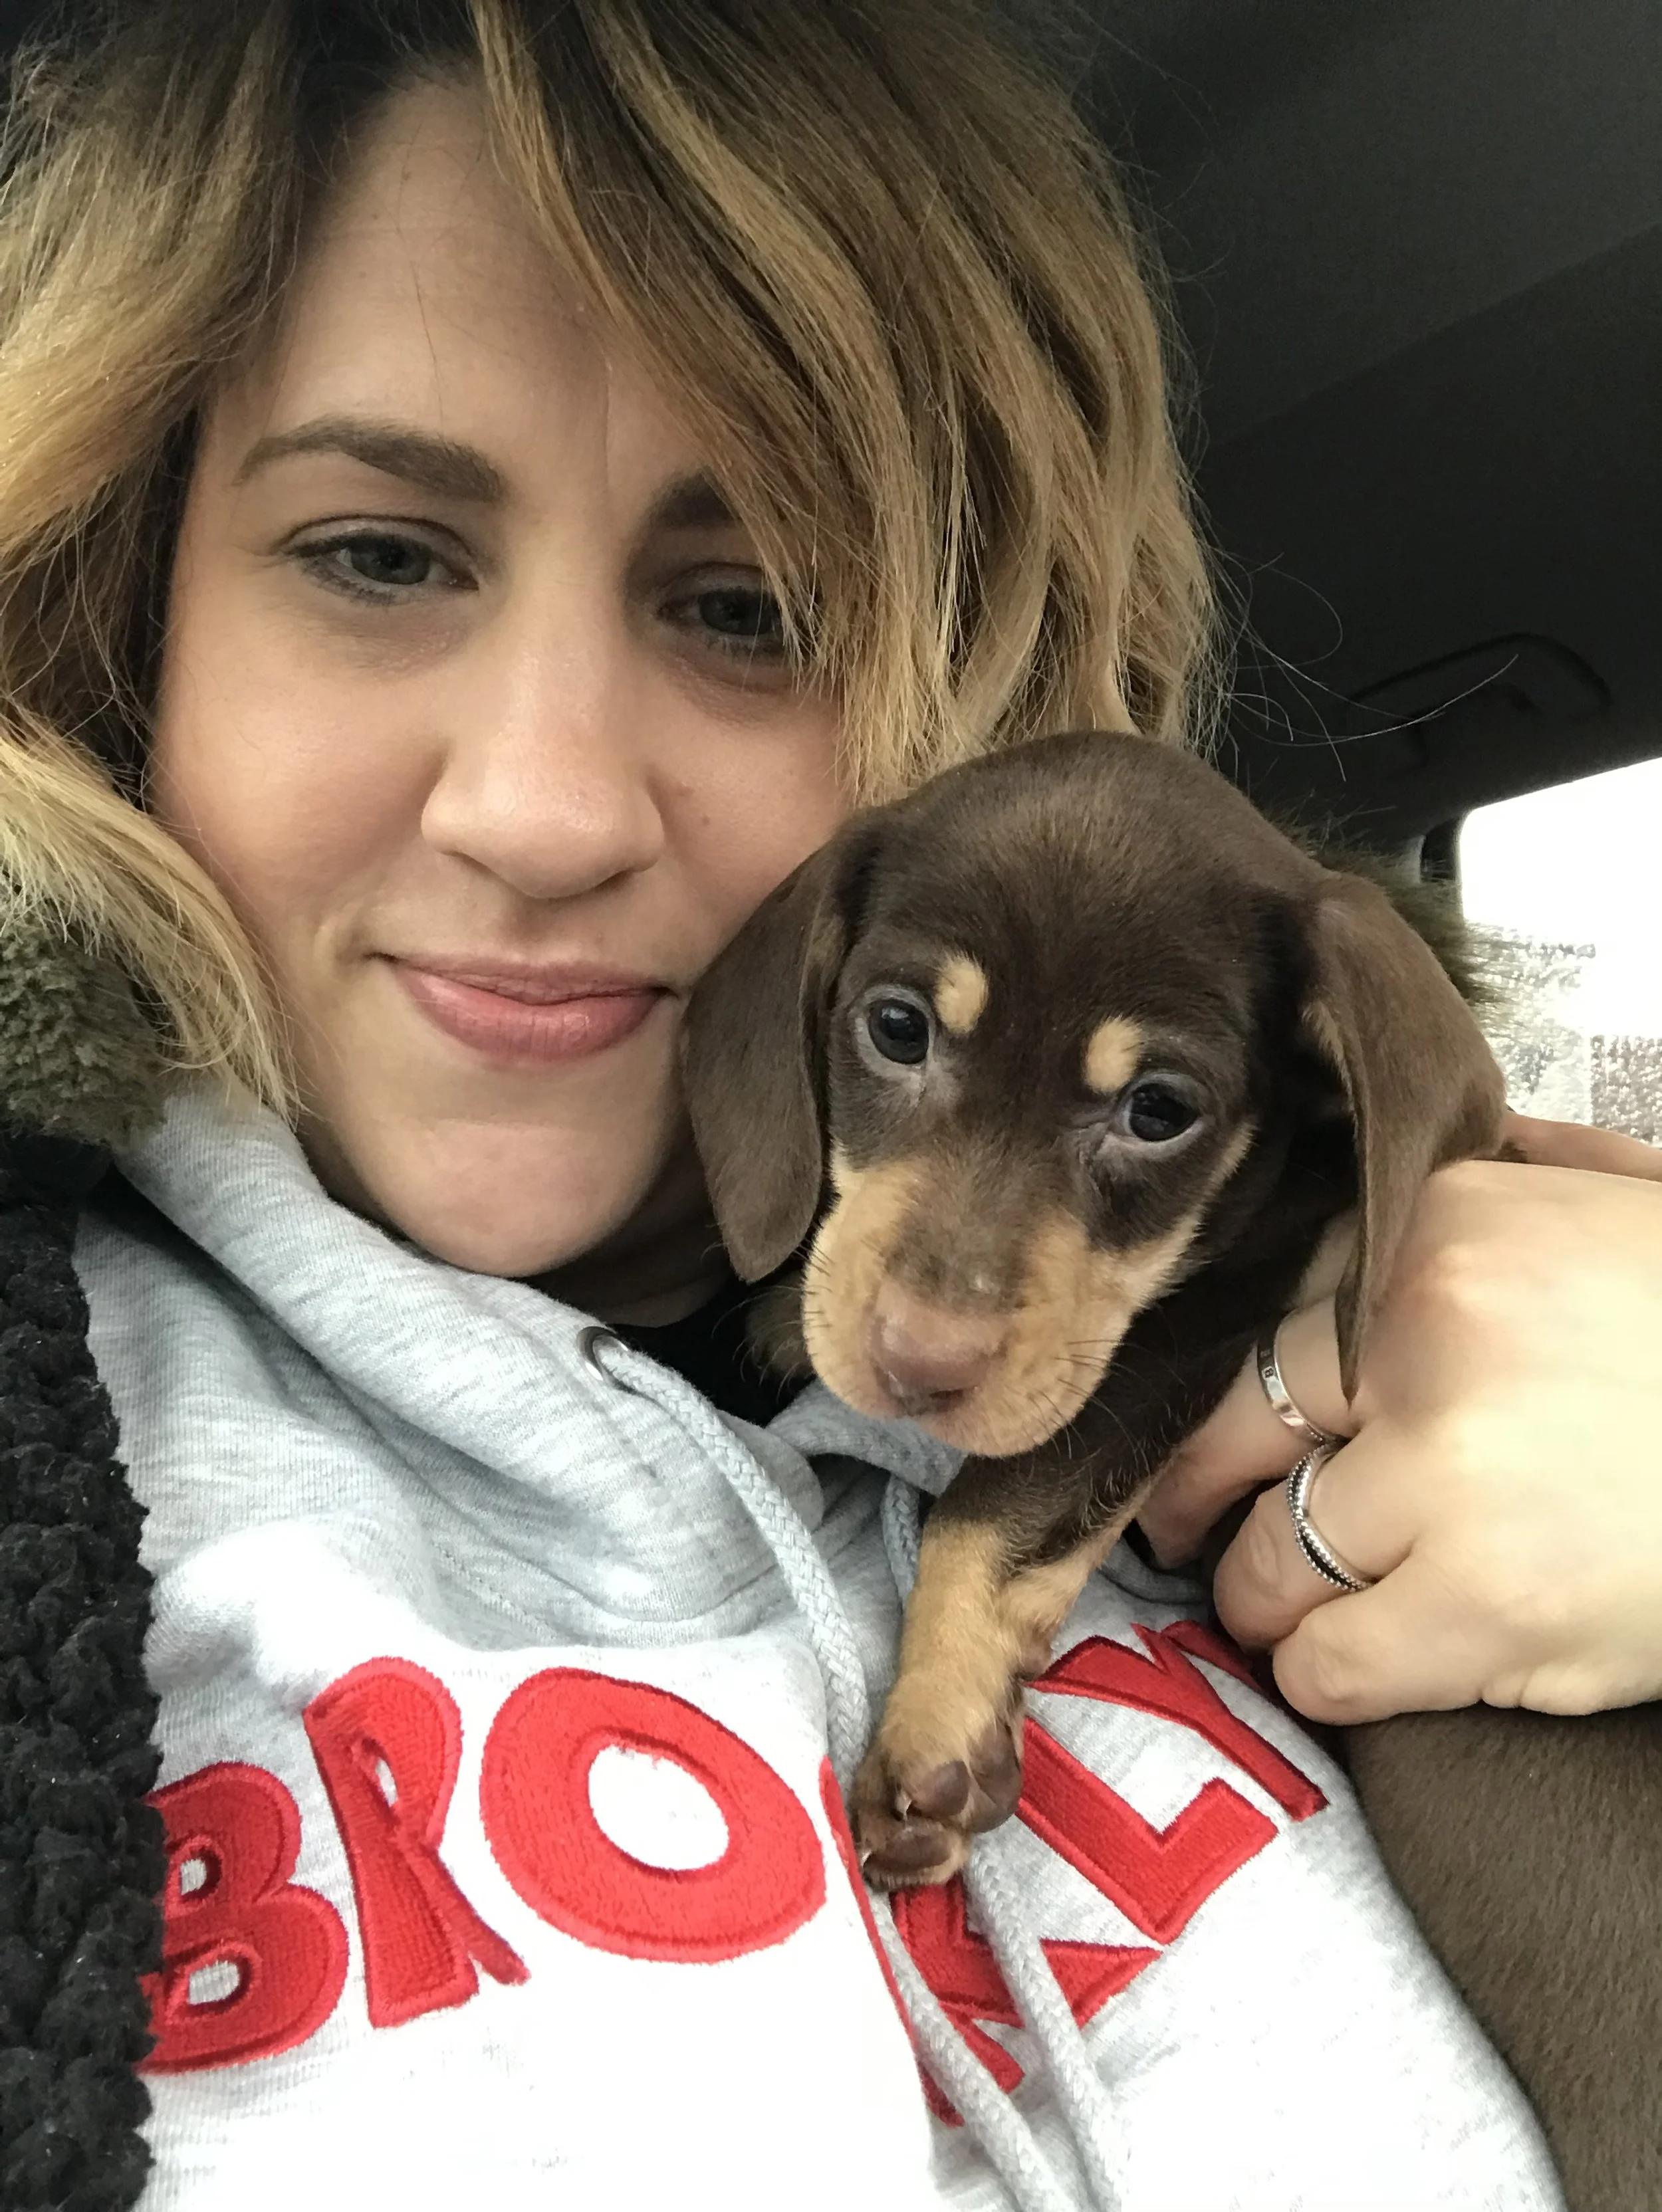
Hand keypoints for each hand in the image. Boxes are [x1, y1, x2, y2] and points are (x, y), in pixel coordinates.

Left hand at [1137, 1116, 1661, 1723]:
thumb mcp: (1627, 1203)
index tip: (1207, 1440)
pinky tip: (1352, 1664)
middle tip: (1193, 1531)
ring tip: (1285, 1608)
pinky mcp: (1487, 1600)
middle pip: (1234, 1435)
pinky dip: (1325, 1674)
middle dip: (1202, 1500)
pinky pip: (1333, 1660)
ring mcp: (1448, 1468)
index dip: (1223, 1396)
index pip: (1269, 1320)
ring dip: (1264, 1599)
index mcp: (1446, 1225)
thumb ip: (1526, 1179)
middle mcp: (1424, 1331)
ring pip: (1268, 1561)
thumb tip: (1449, 1161)